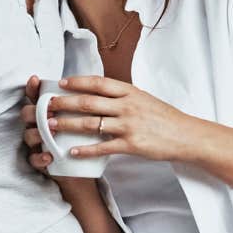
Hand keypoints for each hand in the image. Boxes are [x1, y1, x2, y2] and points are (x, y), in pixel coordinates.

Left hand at [21, 75, 201, 166]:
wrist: (186, 135)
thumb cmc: (165, 118)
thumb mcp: (144, 99)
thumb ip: (123, 96)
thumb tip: (99, 94)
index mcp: (130, 92)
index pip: (98, 83)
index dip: (77, 82)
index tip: (60, 83)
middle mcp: (127, 106)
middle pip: (89, 102)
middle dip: (64, 103)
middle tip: (46, 105)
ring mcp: (129, 125)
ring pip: (91, 124)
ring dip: (68, 125)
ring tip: (51, 126)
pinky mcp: (131, 144)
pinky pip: (103, 147)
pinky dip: (85, 150)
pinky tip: (72, 151)